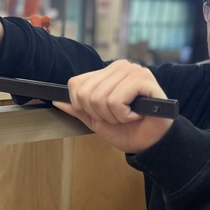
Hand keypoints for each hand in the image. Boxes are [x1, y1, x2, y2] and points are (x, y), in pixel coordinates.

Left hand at [54, 60, 172, 153]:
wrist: (152, 143)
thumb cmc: (129, 130)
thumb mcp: (97, 121)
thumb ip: (78, 110)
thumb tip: (57, 101)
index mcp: (107, 72)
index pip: (76, 84)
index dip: (84, 107)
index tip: (103, 114)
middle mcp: (119, 66)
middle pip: (86, 94)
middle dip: (100, 114)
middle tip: (118, 117)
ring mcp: (133, 71)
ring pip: (101, 99)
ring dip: (114, 117)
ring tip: (129, 116)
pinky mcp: (144, 79)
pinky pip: (116, 101)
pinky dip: (124, 116)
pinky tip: (137, 114)